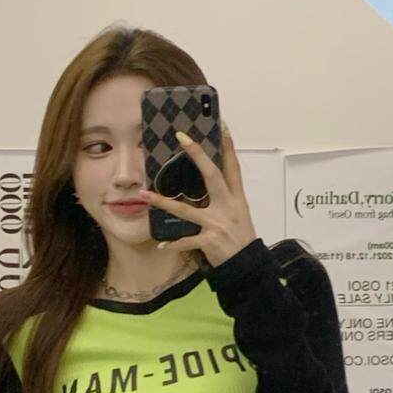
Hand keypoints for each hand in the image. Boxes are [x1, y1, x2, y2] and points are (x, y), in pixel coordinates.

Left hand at [135, 123, 257, 269]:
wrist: (249, 267)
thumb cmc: (241, 240)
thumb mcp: (239, 215)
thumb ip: (225, 199)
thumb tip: (208, 184)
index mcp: (236, 198)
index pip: (233, 167)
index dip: (228, 146)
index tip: (222, 125)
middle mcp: (228, 206)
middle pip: (212, 175)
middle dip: (198, 155)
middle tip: (182, 137)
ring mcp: (218, 223)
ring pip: (185, 209)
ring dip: (162, 201)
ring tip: (144, 194)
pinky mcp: (210, 241)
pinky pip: (186, 240)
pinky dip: (174, 245)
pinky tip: (161, 246)